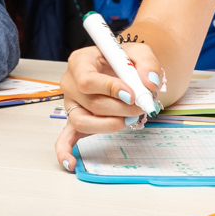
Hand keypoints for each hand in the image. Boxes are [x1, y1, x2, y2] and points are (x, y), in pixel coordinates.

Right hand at [57, 36, 164, 170]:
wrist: (121, 69)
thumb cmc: (124, 61)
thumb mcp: (139, 51)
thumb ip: (147, 63)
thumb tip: (149, 83)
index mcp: (80, 62)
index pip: (88, 80)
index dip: (110, 89)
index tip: (132, 94)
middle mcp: (70, 83)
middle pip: (91, 103)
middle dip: (120, 108)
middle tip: (141, 106)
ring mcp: (71, 104)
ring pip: (84, 122)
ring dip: (110, 125)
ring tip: (130, 119)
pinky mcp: (75, 120)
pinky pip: (65, 138)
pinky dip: (65, 152)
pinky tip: (71, 163)